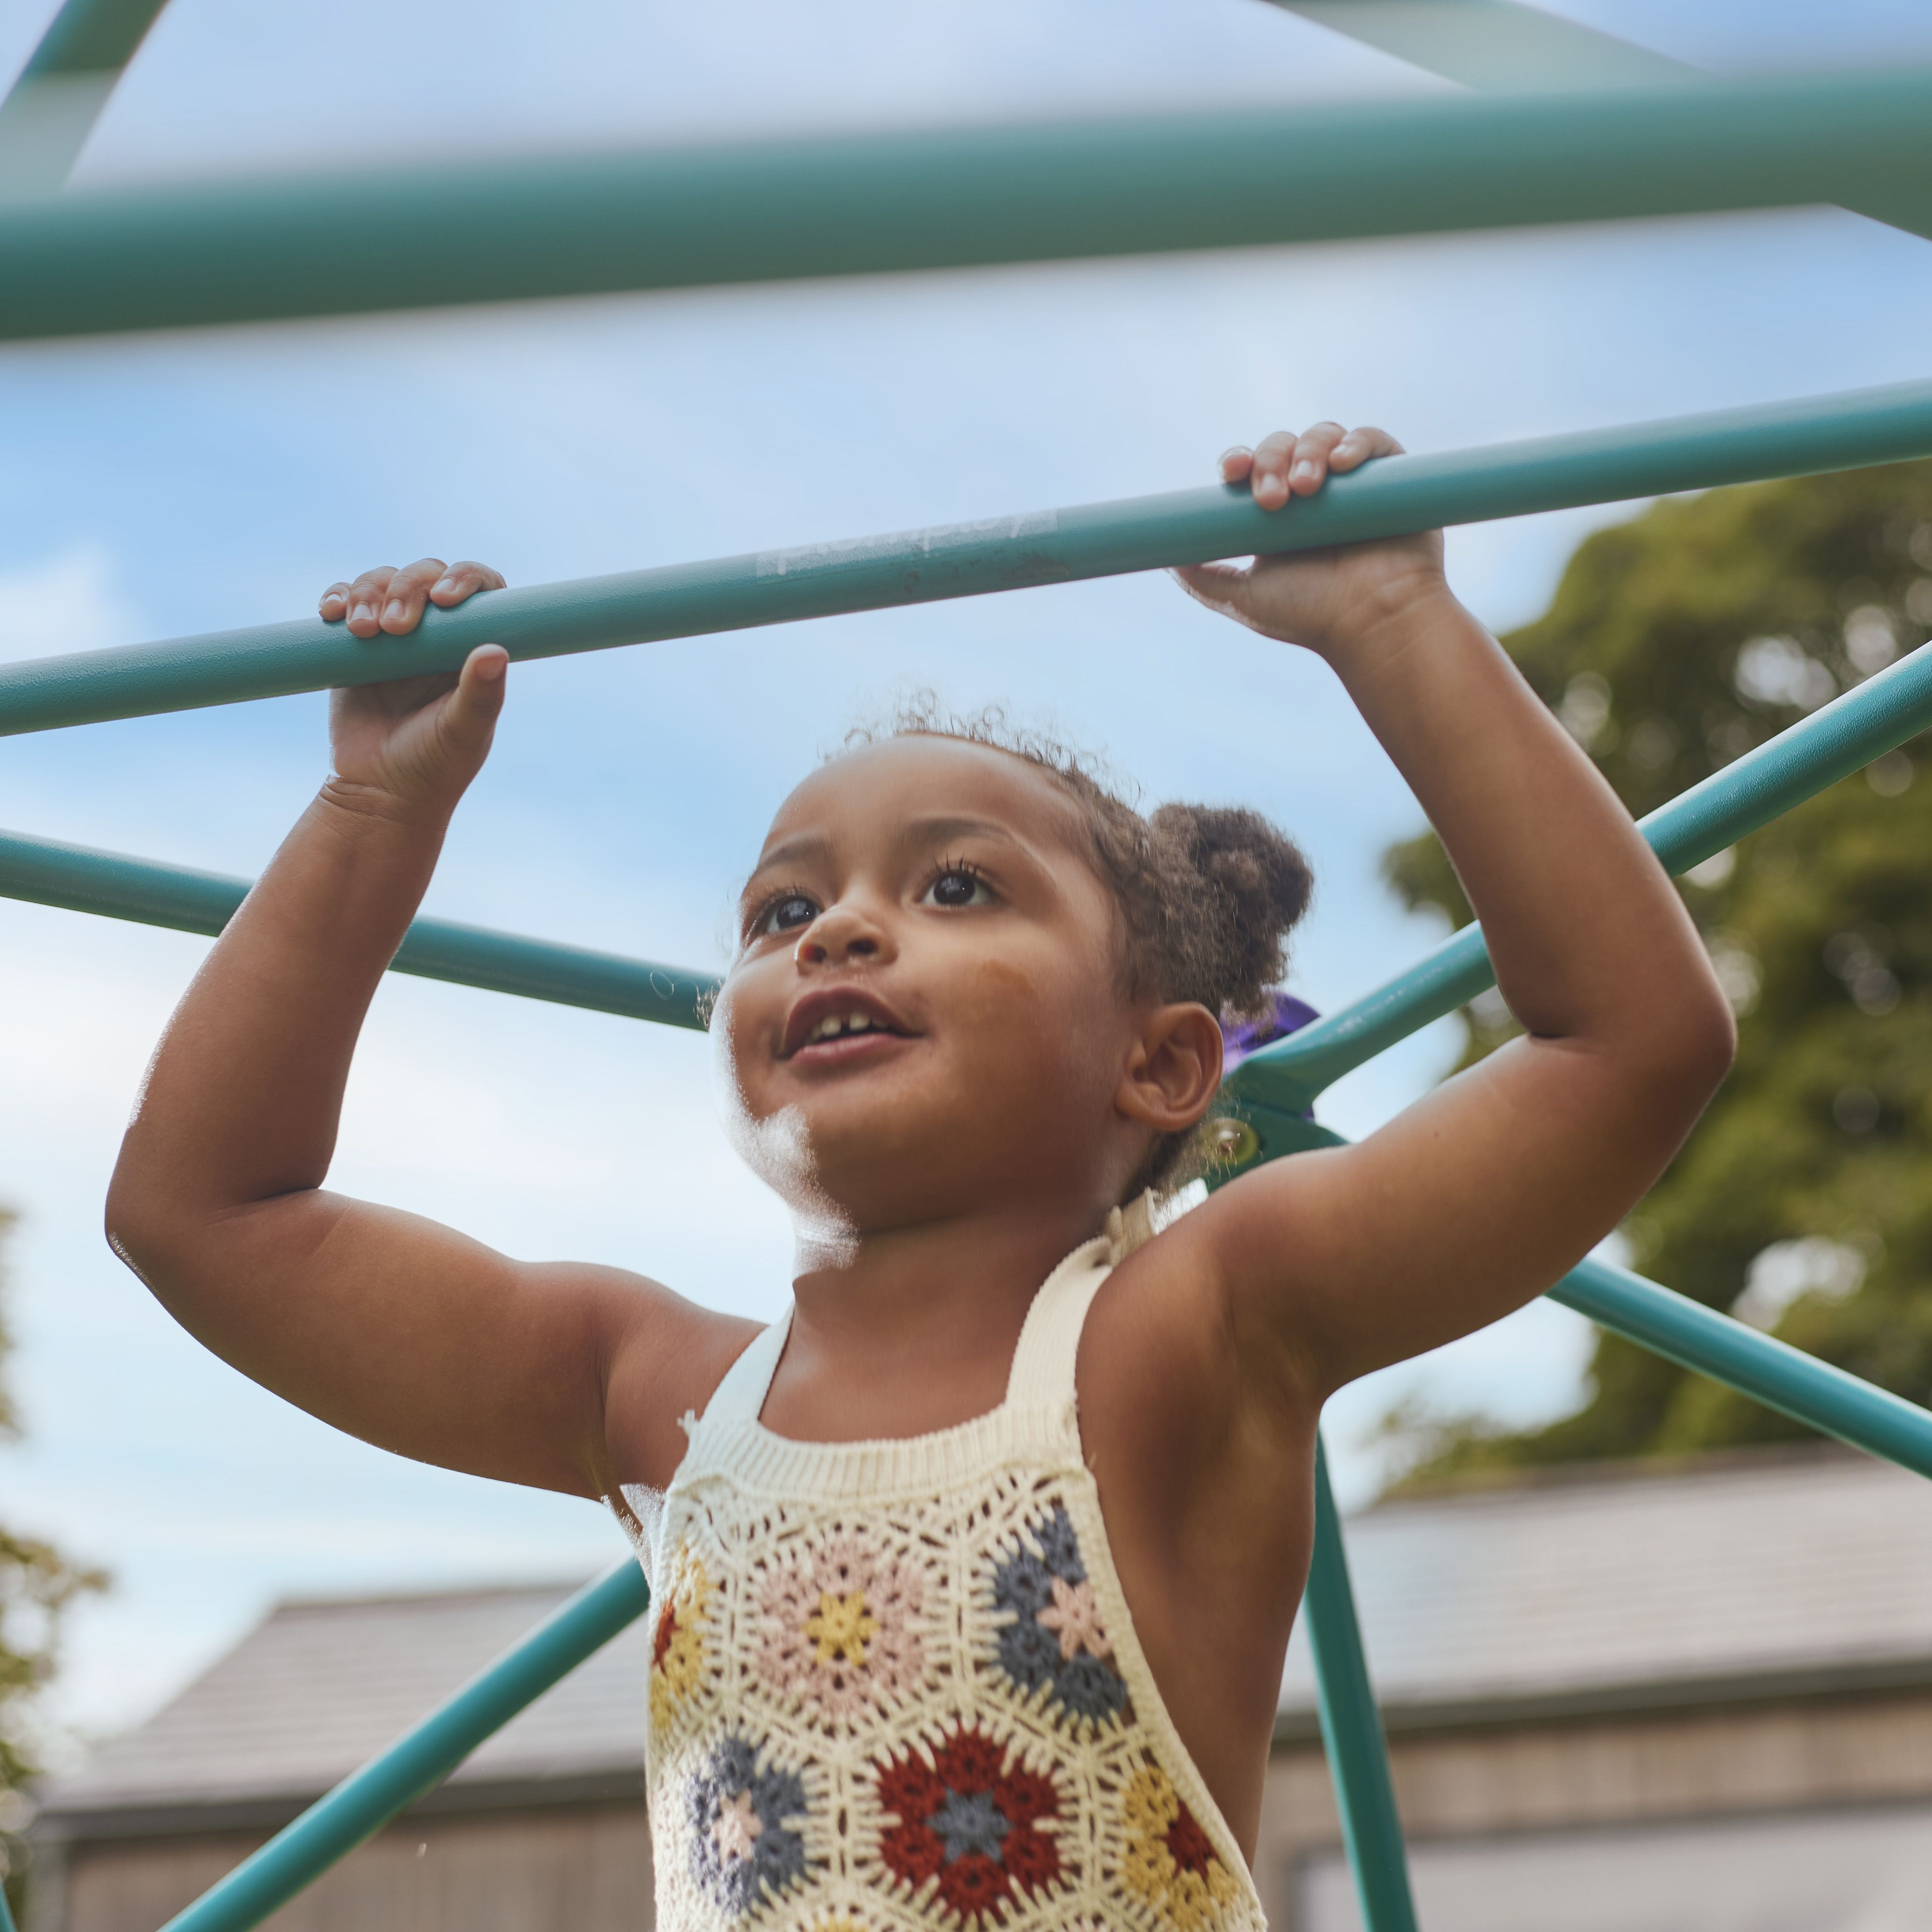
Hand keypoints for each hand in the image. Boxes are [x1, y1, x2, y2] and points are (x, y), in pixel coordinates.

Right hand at [318, 558, 508, 821]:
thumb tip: (496, 650)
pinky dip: (338, 598)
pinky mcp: (354, 646)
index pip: (482, 592)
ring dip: (368, 591)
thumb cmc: (432, 768)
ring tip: (362, 631)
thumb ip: (481, 695)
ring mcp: (393, 637)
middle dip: (407, 587)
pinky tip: (332, 613)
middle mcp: (436, 636)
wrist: (377, 794)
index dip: (465, 579)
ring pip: (383, 581)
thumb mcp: (462, 734)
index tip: (444, 599)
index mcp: (472, 649)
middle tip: (395, 628)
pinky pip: (346, 602)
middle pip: (425, 576)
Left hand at [1174, 424, 1447, 661]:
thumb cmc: (1313, 616)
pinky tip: (1343, 463)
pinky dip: (1356, 443)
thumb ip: (1202, 577)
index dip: (1240, 461)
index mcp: (1278, 514)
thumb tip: (1162, 556)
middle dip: (1270, 461)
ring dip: (1307, 452)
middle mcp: (1314, 493)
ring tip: (1307, 488)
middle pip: (1282, 447)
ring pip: (1322, 436)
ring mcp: (1355, 484)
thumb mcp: (1242, 597)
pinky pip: (1373, 442)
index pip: (1252, 469)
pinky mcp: (1394, 477)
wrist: (1372, 624)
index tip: (1231, 473)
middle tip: (1272, 500)